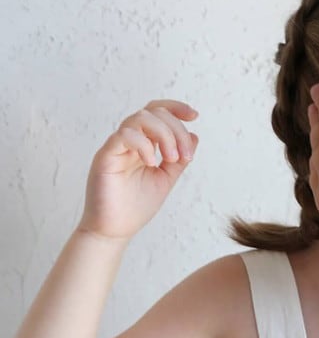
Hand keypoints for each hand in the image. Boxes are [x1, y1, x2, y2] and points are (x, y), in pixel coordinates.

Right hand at [77, 100, 198, 241]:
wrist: (115, 230)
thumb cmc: (136, 206)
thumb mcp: (166, 179)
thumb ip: (179, 159)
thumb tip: (194, 136)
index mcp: (143, 143)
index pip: (157, 112)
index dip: (176, 108)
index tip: (194, 116)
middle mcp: (128, 141)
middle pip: (153, 112)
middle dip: (176, 129)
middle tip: (184, 156)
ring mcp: (116, 147)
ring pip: (139, 119)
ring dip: (163, 134)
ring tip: (171, 158)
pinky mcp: (105, 157)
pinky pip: (123, 136)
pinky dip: (143, 144)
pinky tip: (152, 162)